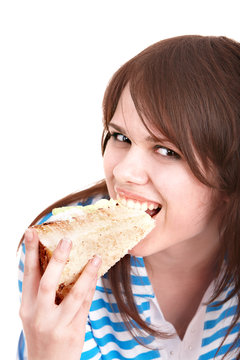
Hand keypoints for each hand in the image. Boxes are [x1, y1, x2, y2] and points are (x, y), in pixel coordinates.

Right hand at [19, 228, 100, 359]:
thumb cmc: (41, 334)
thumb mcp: (33, 314)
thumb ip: (40, 292)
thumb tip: (53, 261)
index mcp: (27, 307)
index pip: (28, 275)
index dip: (30, 252)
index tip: (32, 232)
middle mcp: (39, 315)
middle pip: (47, 283)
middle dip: (57, 260)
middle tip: (67, 240)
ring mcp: (57, 325)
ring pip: (74, 294)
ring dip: (87, 274)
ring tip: (96, 257)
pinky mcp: (74, 331)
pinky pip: (86, 305)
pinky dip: (91, 288)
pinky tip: (97, 275)